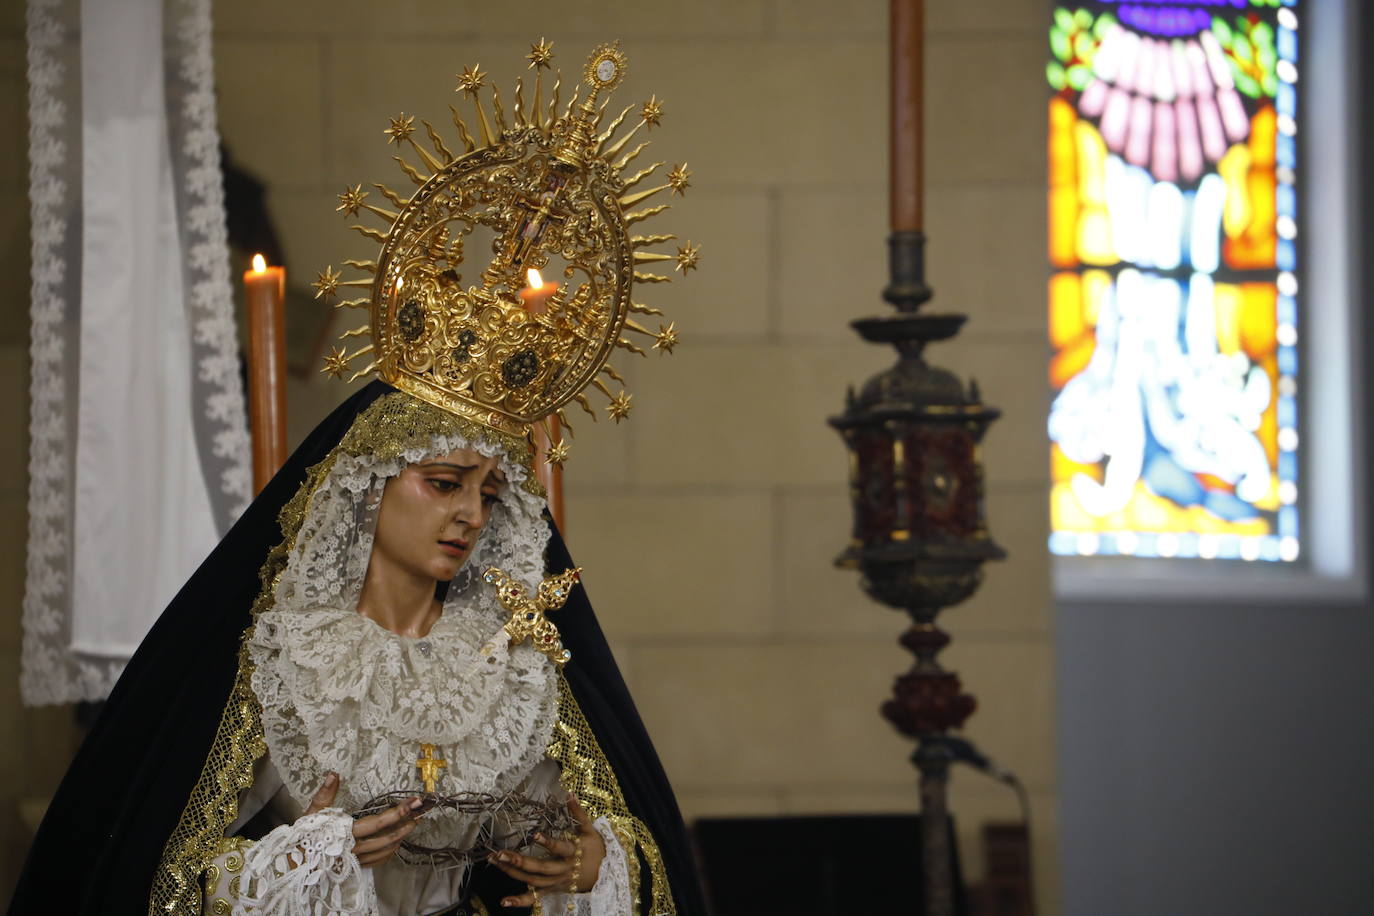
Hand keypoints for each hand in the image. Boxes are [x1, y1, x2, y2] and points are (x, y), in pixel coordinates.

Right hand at [304, 772, 423, 867]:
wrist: (293, 861)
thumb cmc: (304, 835)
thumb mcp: (313, 813)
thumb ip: (325, 794)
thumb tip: (334, 773)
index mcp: (346, 833)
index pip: (378, 822)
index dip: (397, 812)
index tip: (413, 802)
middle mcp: (354, 848)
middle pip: (387, 837)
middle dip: (406, 823)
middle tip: (420, 811)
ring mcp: (356, 859)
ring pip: (385, 850)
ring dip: (401, 837)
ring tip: (412, 824)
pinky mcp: (354, 866)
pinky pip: (377, 860)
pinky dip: (390, 851)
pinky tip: (396, 843)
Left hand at [493, 795, 605, 907]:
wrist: (605, 874)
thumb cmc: (596, 848)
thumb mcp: (589, 829)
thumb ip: (578, 812)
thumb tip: (570, 793)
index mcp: (574, 852)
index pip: (560, 848)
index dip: (548, 842)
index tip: (534, 834)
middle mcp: (564, 869)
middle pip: (541, 867)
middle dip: (519, 861)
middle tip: (500, 853)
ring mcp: (557, 882)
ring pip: (533, 880)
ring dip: (513, 873)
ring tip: (495, 861)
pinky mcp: (553, 890)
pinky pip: (535, 898)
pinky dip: (520, 901)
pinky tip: (504, 902)